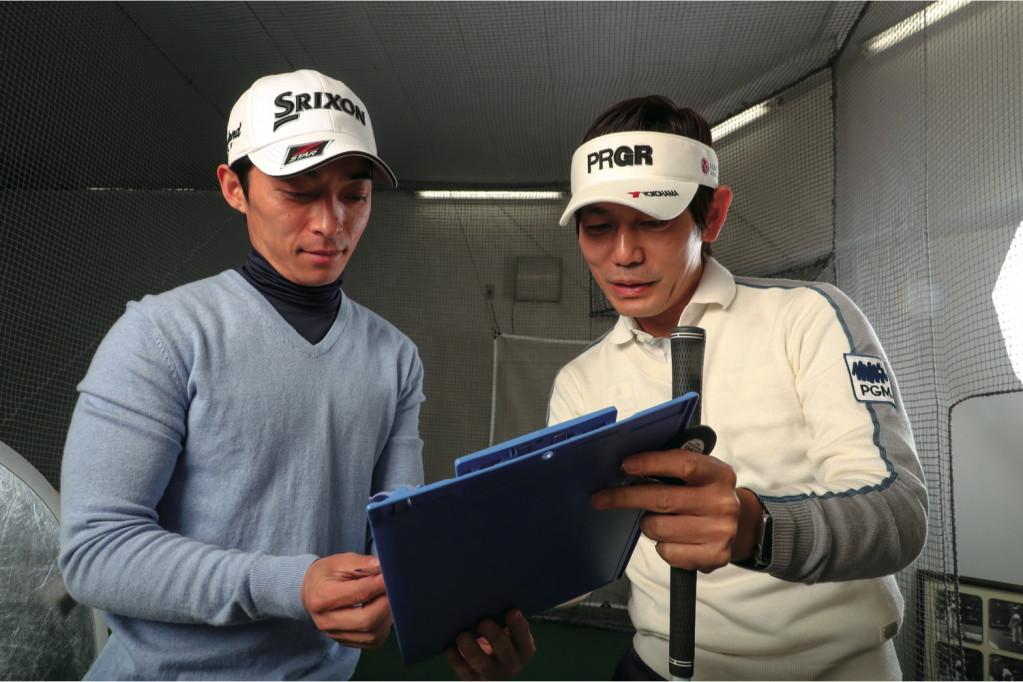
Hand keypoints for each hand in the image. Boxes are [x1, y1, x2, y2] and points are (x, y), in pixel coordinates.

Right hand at [301, 553, 391, 648]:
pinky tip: (383, 611)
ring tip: (389, 598)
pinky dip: (384, 626)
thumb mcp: (341, 561)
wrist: (312, 592)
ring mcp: (335, 635)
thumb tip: (384, 566)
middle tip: (395, 588)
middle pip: (367, 619)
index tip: (392, 575)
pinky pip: (373, 641)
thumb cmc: (327, 574)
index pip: (358, 594)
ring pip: (373, 634)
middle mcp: (326, 621)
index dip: (379, 584)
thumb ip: (363, 563)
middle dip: (386, 603)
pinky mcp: (346, 642)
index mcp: (321, 597)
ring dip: (387, 615)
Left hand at [446, 609, 534, 679]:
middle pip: (505, 652)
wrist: (489, 661)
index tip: (511, 611)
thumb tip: (489, 593)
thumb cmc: (498, 634)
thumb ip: (503, 616)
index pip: (524, 638)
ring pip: (484, 665)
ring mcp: (493, 675)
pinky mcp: (475, 681)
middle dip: (495, 637)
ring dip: (473, 651)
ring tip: (462, 636)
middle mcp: (512, 664)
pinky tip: (450, 649)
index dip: (518, 626)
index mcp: (523, 649)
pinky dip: (457, 661)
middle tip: (484, 622)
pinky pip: (466, 674)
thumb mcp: (506, 627)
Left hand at [591, 449, 760, 571]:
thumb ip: (673, 468)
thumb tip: (629, 467)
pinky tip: (672, 538)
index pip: (682, 464)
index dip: (651, 463)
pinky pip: (668, 552)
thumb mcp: (701, 473)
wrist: (743, 527)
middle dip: (626, 497)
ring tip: (656, 520)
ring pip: (659, 528)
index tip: (625, 465)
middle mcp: (722, 501)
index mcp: (718, 474)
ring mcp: (720, 531)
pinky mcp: (714, 555)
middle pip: (662, 499)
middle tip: (602, 498)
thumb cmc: (707, 495)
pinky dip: (662, 546)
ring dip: (647, 524)